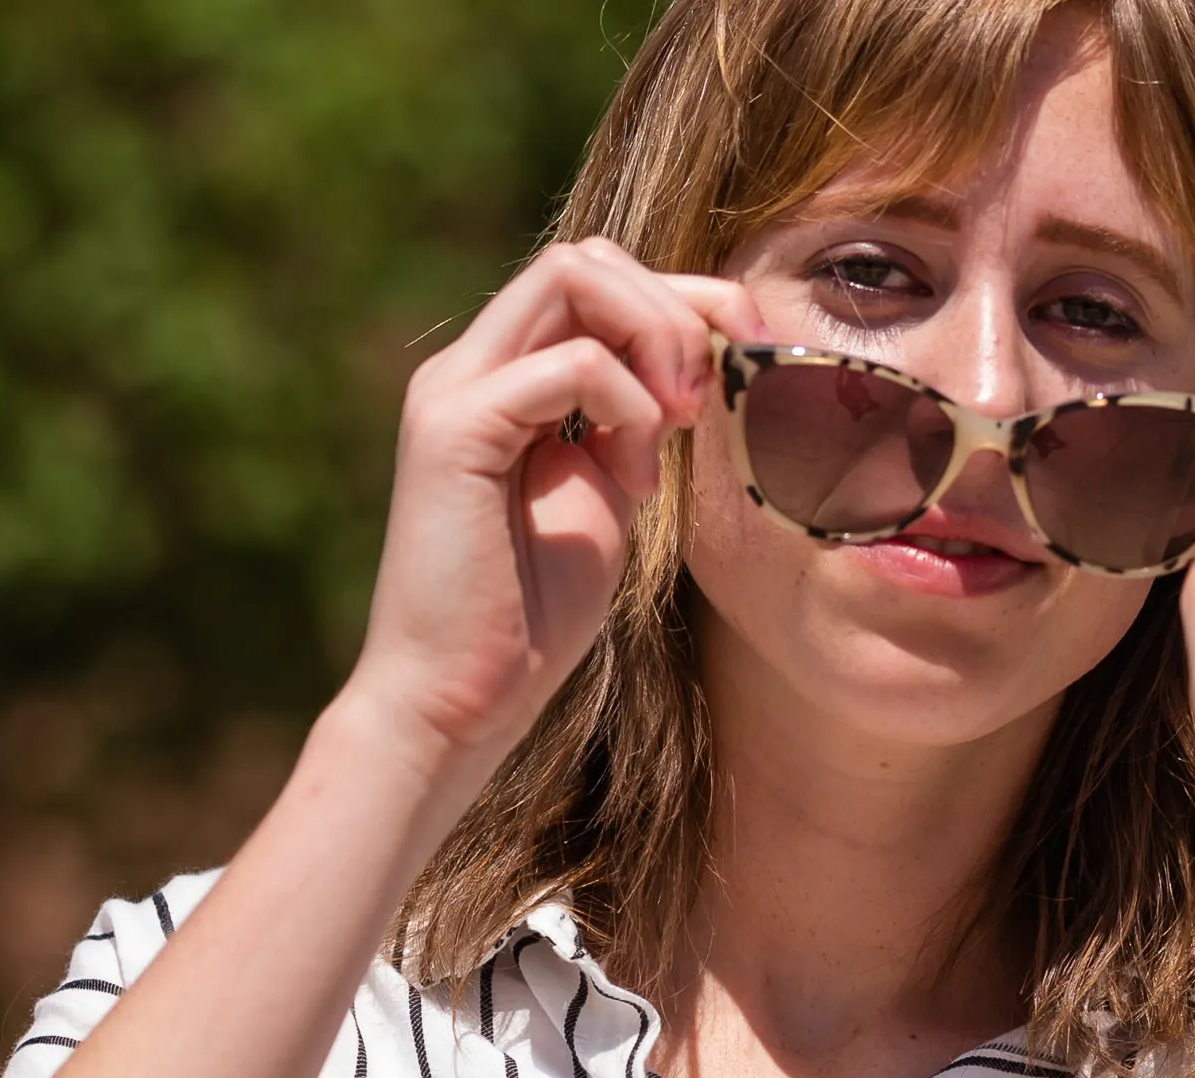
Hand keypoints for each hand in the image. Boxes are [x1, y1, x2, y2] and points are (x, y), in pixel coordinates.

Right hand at [346, 240, 762, 771]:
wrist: (457, 704)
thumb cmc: (527, 624)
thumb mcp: (605, 502)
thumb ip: (631, 429)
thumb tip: (688, 374)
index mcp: (501, 381)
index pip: (593, 281)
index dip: (680, 300)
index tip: (740, 356)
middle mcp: (470, 368)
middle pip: (586, 257)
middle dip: (673, 308)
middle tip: (706, 400)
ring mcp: (455, 391)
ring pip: (573, 277)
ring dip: (654, 342)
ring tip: (672, 430)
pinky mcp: (454, 429)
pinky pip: (570, 364)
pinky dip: (627, 409)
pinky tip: (633, 481)